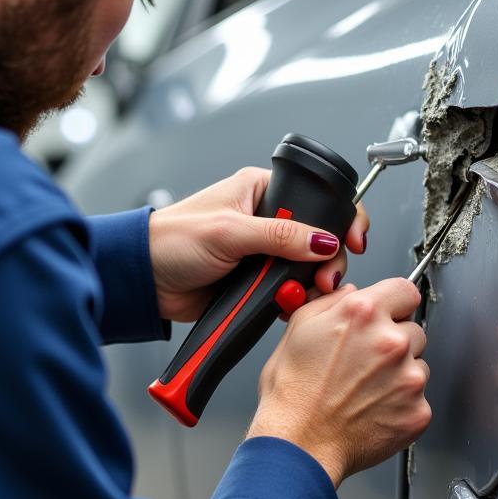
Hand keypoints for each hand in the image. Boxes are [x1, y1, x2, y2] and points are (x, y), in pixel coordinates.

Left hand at [148, 168, 369, 321]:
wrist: (144, 281)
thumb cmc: (171, 240)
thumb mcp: (230, 232)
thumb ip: (280, 236)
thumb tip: (323, 240)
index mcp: (261, 192)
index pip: (317, 199)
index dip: (341, 219)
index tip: (353, 241)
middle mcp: (266, 220)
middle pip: (318, 240)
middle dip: (327, 262)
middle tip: (325, 280)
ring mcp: (262, 253)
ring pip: (306, 269)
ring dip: (309, 286)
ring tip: (300, 296)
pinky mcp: (255, 281)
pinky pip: (287, 291)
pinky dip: (292, 301)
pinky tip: (287, 306)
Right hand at [247, 279, 430, 486]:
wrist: (299, 443)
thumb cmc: (292, 395)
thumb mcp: (298, 329)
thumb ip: (330, 301)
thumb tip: (350, 292)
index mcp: (363, 313)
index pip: (405, 290)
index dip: (394, 304)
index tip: (388, 315)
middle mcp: (391, 341)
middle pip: (413, 329)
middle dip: (394, 342)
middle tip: (364, 363)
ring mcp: (408, 377)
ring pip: (418, 365)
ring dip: (399, 374)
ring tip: (364, 390)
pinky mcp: (418, 410)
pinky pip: (418, 399)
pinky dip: (401, 404)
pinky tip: (372, 409)